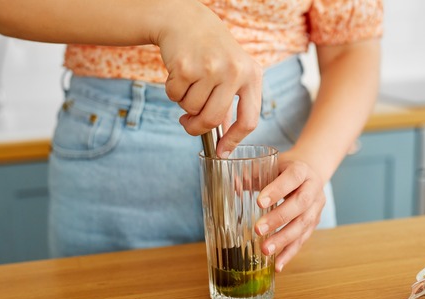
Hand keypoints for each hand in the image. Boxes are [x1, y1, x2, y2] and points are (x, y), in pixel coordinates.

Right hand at [154, 1, 261, 155]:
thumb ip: (230, 104)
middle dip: (196, 127)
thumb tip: (223, 143)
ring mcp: (211, 68)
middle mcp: (235, 71)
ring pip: (191, 109)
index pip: (249, 120)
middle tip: (188, 124)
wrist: (185, 20)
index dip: (234, 140)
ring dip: (184, 104)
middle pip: (212, 119)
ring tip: (188, 83)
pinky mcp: (186, 66)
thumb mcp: (232, 72)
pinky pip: (174, 96)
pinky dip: (172, 91)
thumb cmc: (210, 51)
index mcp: (252, 75)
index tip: (222, 152)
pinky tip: (178, 73)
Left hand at [254, 154, 326, 271]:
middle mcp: (313, 189)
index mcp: (302, 170)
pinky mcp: (314, 224)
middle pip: (300, 205)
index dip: (278, 190)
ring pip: (303, 225)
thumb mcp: (270, 166)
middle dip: (279, 219)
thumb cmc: (284, 171)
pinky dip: (289, 254)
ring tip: (265, 250)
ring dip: (283, 240)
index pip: (292, 178)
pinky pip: (303, 240)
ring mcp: (316, 208)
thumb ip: (252, 175)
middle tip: (258, 229)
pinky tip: (277, 265)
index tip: (259, 202)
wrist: (310, 173)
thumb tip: (233, 184)